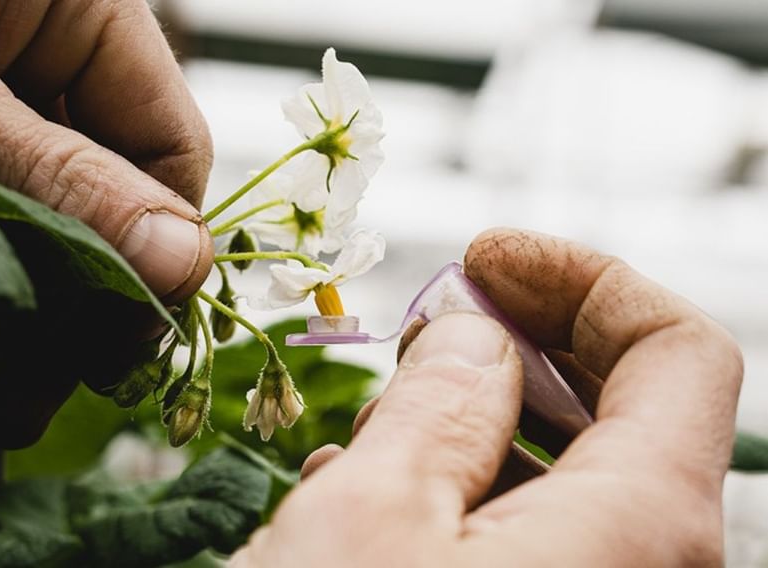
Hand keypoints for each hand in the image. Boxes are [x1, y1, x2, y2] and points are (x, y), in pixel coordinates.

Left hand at [0, 1, 212, 446]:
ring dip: (21, 309)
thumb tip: (184, 261)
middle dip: (79, 299)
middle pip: (110, 198)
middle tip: (40, 394)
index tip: (126, 338)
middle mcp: (44, 58)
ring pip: (45, 222)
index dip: (161, 246)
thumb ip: (58, 176)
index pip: (170, 147)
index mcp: (79, 13)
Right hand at [231, 228, 742, 566]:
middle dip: (517, 345)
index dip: (582, 278)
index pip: (676, 349)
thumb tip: (474, 333)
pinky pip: (532, 535)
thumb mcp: (369, 518)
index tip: (486, 256)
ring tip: (370, 437)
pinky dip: (464, 493)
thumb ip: (437, 405)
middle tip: (425, 329)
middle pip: (623, 404)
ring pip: (566, 471)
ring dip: (471, 424)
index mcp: (639, 529)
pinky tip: (377, 502)